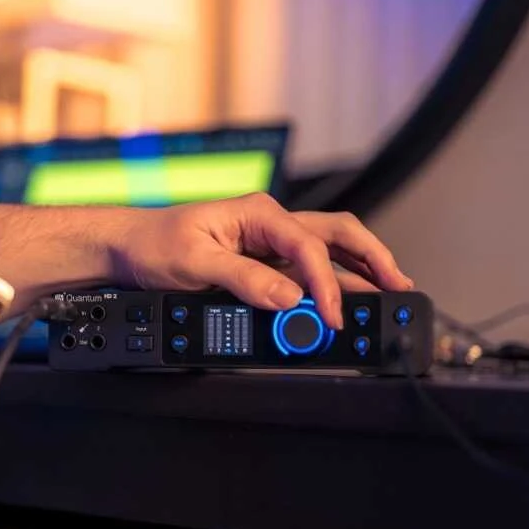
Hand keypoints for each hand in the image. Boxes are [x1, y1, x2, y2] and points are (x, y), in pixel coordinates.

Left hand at [114, 193, 413, 329]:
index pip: (308, 247)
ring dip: (360, 270)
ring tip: (390, 292)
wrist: (128, 248)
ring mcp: (269, 243)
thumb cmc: (156, 244)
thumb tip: (288, 298)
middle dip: (373, 259)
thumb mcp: (197, 262)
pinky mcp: (262, 263)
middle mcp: (270, 224)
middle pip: (337, 235)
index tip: (331, 315)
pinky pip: (306, 271)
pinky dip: (331, 284)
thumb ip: (244, 279)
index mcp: (259, 214)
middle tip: (400, 287)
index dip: (326, 283)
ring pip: (329, 251)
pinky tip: (346, 300)